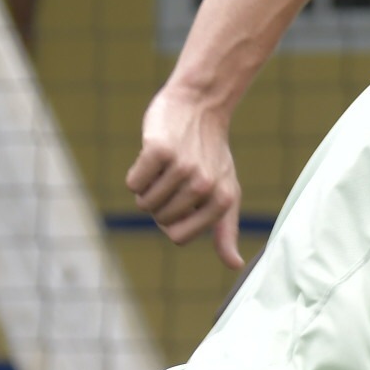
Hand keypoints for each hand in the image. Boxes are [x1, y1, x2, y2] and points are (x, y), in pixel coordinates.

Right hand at [128, 85, 244, 269]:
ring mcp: (182, 168)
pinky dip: (137, 173)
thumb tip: (236, 265)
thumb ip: (226, 230)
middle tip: (172, 176)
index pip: (177, 236)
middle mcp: (204, 186)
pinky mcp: (159, 150)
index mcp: (222, 201)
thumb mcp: (226, 192)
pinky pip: (134, 182)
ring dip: (147, 187)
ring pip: (144, 202)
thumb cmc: (211, 153)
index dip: (170, 221)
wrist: (200, 105)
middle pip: (159, 219)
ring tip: (164, 165)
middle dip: (158, 203)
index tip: (180, 200)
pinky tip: (152, 155)